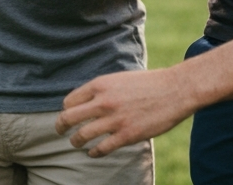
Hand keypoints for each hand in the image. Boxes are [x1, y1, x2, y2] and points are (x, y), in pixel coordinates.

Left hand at [56, 66, 195, 156]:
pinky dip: (94, 152)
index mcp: (99, 85)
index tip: (68, 115)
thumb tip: (88, 102)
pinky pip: (102, 148)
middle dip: (61, 126)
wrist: (173, 90)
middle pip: (69, 117)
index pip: (70, 100)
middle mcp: (103, 101)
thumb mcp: (118, 79)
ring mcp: (115, 120)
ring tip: (75, 143)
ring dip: (76, 141)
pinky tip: (93, 153)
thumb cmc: (146, 84)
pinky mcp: (127, 135)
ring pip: (82, 135)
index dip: (66, 110)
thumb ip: (102, 90)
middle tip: (59, 130)